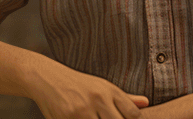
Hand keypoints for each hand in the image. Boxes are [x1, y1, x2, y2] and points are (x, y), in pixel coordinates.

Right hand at [20, 62, 149, 118]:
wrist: (46, 78)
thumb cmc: (77, 84)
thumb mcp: (101, 86)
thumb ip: (124, 98)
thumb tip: (146, 103)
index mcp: (109, 91)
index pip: (133, 115)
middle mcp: (98, 99)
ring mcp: (83, 110)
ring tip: (92, 117)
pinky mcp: (68, 118)